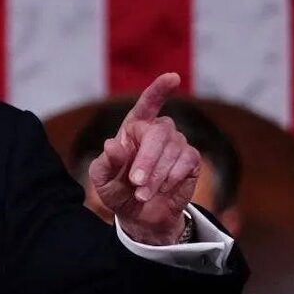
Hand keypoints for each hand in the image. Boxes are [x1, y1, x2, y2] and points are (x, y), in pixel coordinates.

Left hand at [87, 73, 200, 244]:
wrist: (140, 215)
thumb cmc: (118, 190)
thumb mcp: (103, 180)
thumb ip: (106, 163)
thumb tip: (112, 144)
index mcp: (133, 128)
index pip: (147, 104)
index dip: (159, 90)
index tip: (173, 78)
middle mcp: (156, 131)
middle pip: (158, 132)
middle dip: (147, 159)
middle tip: (136, 182)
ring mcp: (176, 144)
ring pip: (172, 149)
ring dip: (157, 175)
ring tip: (143, 194)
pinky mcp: (191, 160)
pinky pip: (187, 161)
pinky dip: (172, 177)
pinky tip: (163, 189)